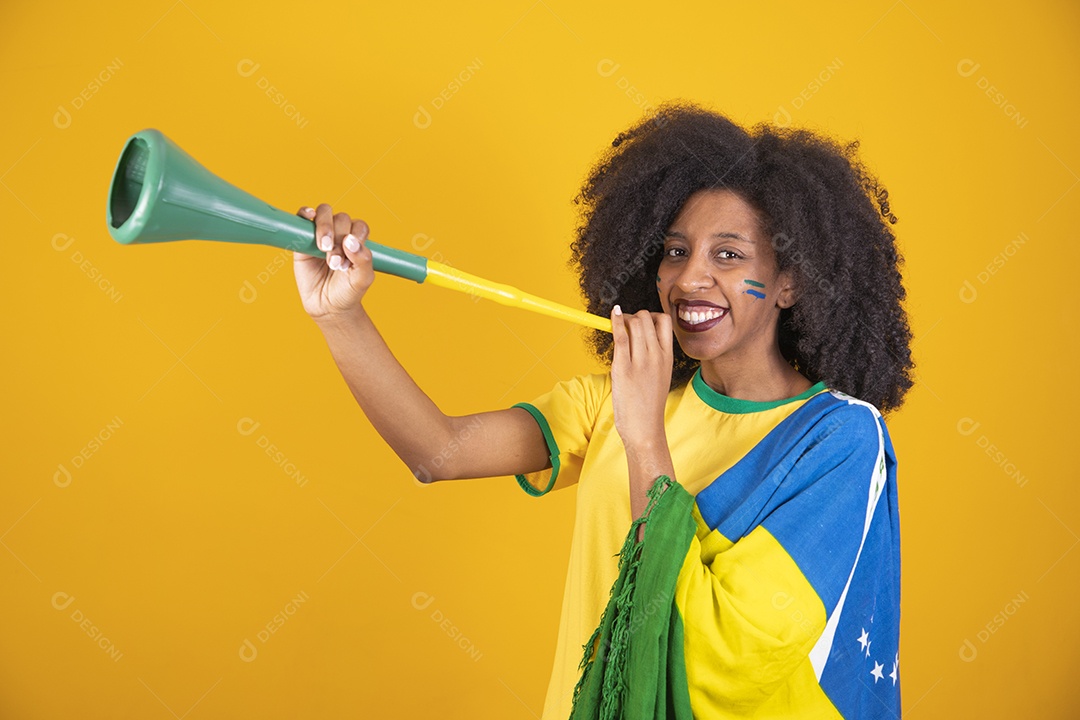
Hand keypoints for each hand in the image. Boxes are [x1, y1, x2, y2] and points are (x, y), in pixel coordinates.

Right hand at [293, 204, 374, 320]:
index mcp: (357, 241)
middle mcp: (341, 234)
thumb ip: (363, 259)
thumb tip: (351, 240)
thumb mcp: (362, 279)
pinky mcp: (303, 239)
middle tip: (335, 263)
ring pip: (324, 213)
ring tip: (324, 249)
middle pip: (342, 219)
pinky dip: (305, 212)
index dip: (355, 237)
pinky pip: (303, 216)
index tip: (349, 258)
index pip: (359, 226)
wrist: (327, 306)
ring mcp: (321, 234)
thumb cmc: (347, 291)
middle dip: (339, 239)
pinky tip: (309, 215)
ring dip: (325, 228)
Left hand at [609, 304, 673, 451]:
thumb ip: (652, 356)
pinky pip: (620, 336)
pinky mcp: (623, 368)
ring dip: (623, 319)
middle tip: (624, 325)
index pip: (664, 320)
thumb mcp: (659, 376)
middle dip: (633, 316)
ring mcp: (641, 361)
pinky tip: (612, 314)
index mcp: (668, 356)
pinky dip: (615, 321)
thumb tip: (636, 337)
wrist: (645, 428)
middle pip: (646, 318)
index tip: (639, 323)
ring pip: (634, 323)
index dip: (650, 315)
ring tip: (617, 327)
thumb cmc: (648, 404)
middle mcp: (656, 356)